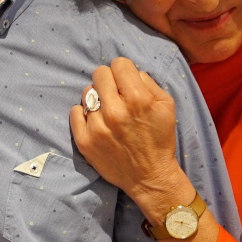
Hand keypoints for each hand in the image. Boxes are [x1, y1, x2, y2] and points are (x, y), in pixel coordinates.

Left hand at [70, 57, 192, 223]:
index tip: (125, 82)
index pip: (118, 64)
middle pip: (99, 74)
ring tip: (108, 112)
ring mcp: (97, 126)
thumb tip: (130, 72)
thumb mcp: (166, 106)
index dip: (123, 71)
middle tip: (116, 95)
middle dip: (109, 81)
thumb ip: (148, 82)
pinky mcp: (84, 141)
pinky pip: (74, 112)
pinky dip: (84, 114)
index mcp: (137, 99)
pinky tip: (97, 122)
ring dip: (97, 98)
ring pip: (87, 92)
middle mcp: (114, 110)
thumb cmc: (159, 140)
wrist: (149, 176)